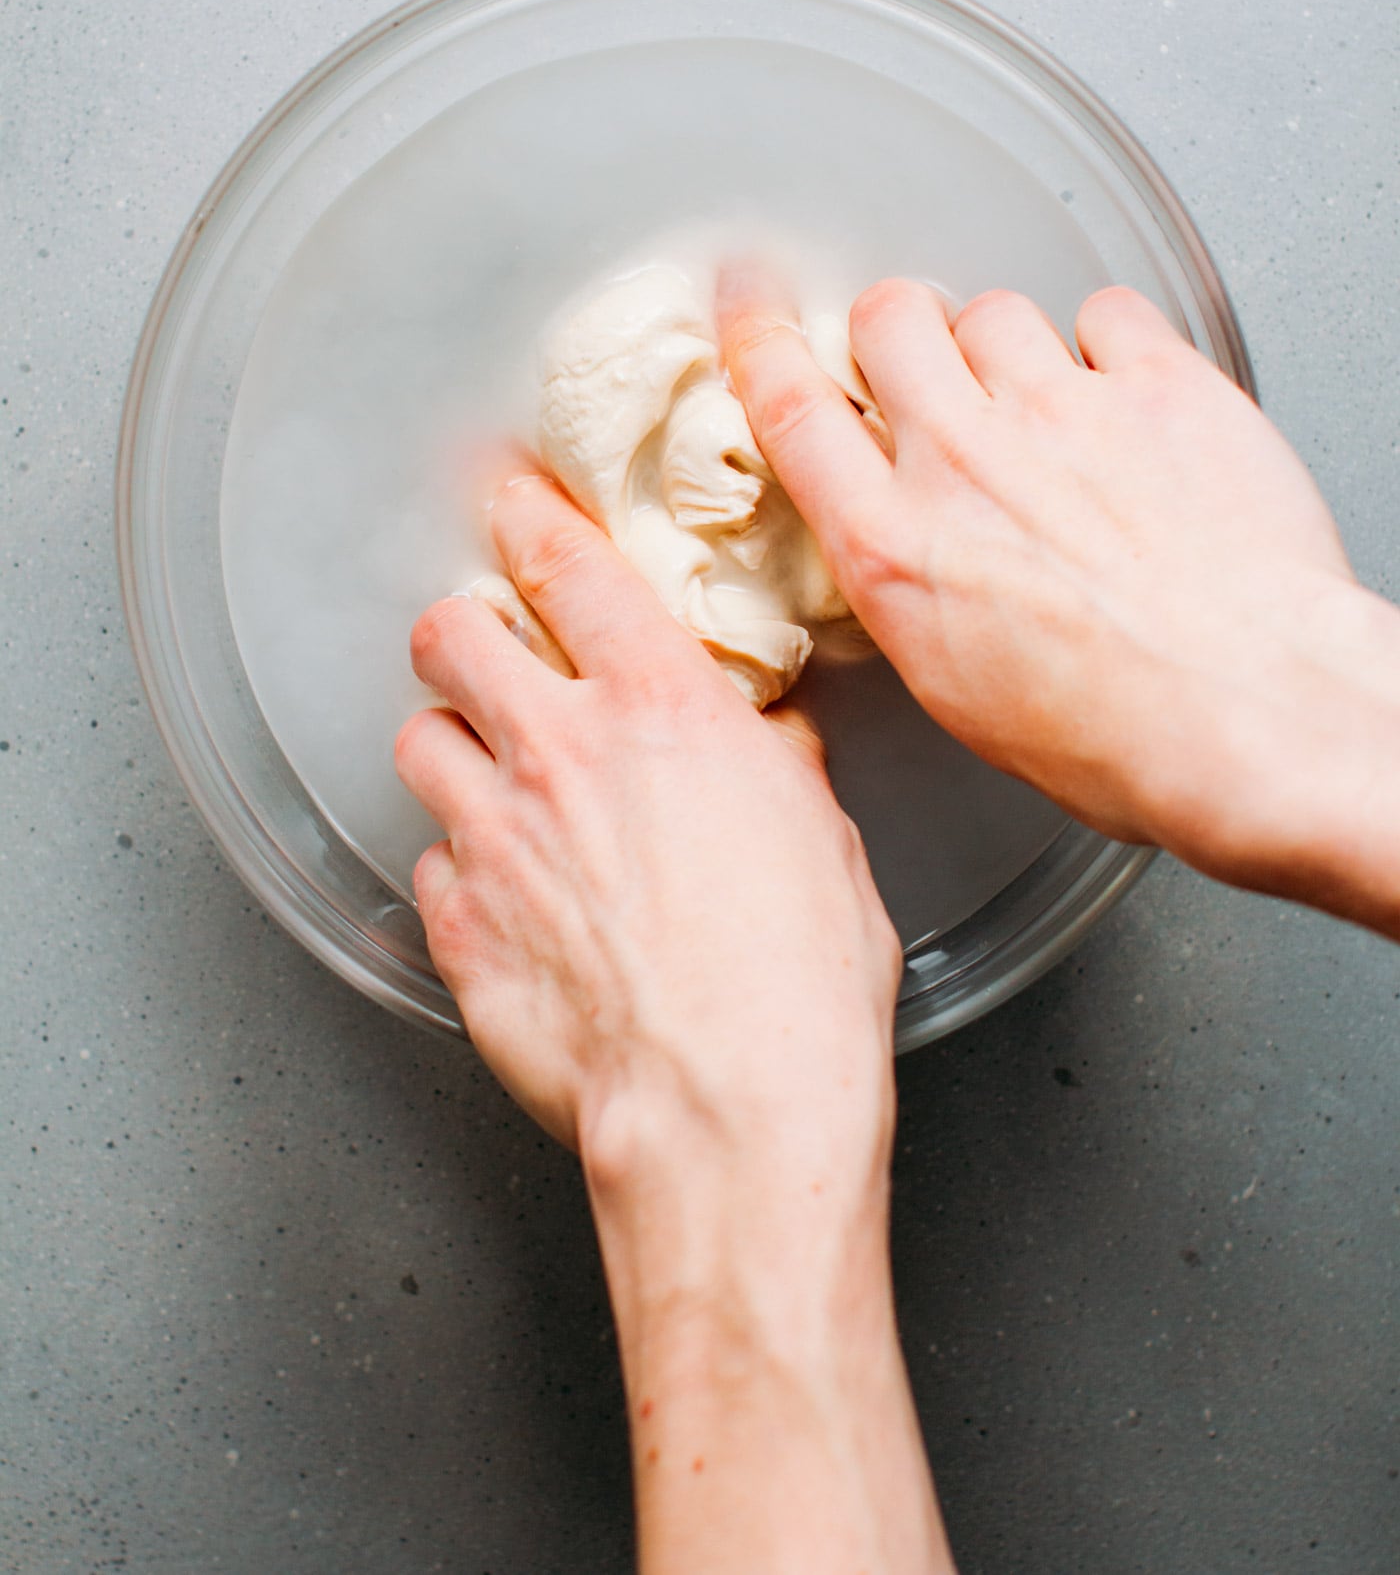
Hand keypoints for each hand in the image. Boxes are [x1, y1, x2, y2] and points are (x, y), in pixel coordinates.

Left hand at [395, 460, 900, 1165]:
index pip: (567, 567)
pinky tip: (506, 895)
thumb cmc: (796, 987)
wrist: (729, 1115)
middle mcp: (560, 754)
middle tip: (482, 650)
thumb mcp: (821, 838)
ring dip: (452, 749)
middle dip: (459, 631)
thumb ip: (774, 766)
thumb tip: (764, 745)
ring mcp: (494, 840)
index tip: (513, 502)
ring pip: (420, 743)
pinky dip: (459, 868)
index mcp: (661, 709)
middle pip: (451, 637)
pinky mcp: (458, 928)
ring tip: (491, 780)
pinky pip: (429, 864)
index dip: (528, 517)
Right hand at [722, 272, 1399, 931]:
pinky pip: (1107, 311)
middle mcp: (963, 462)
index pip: (788, 403)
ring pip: (995, 310)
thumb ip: (910, 584)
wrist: (1255, 718)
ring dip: (1009, 346)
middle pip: (891, 320)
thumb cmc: (1121, 736)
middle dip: (902, 330)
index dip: (757, 333)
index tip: (749, 298)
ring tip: (1051, 407)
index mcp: (893, 546)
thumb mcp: (955, 689)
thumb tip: (907, 546)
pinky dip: (1111, 341)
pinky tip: (1127, 394)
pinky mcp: (1159, 386)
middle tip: (931, 363)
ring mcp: (1061, 413)